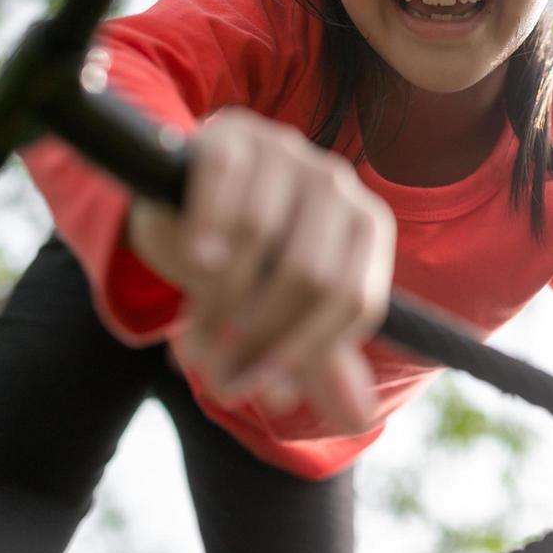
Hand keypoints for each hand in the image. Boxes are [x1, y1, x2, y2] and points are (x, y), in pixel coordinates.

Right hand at [127, 107, 394, 433]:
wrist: (188, 195)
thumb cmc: (248, 260)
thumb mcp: (284, 310)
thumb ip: (319, 360)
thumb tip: (358, 420)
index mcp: (365, 226)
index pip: (354, 300)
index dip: (309, 354)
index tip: (266, 393)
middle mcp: (334, 182)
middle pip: (309, 273)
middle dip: (260, 338)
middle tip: (219, 380)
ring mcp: (285, 150)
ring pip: (259, 234)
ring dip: (219, 302)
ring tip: (192, 347)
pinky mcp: (233, 133)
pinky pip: (223, 187)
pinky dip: (206, 232)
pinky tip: (193, 266)